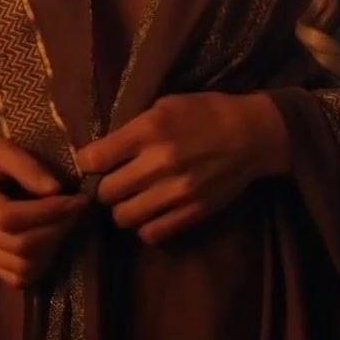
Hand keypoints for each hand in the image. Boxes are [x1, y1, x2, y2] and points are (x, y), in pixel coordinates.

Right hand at [0, 132, 89, 288]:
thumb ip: (25, 165)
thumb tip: (56, 190)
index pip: (8, 217)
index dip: (48, 212)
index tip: (76, 199)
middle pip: (18, 245)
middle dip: (57, 229)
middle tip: (77, 208)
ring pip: (20, 266)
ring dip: (52, 248)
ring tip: (65, 223)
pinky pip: (15, 278)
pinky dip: (39, 265)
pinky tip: (50, 240)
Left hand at [73, 92, 290, 245]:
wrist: (252, 135)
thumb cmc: (206, 112)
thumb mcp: (164, 106)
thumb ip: (133, 129)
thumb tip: (103, 150)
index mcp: (148, 131)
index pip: (93, 159)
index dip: (87, 162)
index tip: (93, 162)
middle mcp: (158, 164)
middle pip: (106, 192)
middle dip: (105, 186)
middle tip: (115, 180)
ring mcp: (176, 193)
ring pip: (123, 217)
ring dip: (123, 208)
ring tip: (132, 198)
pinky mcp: (192, 213)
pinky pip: (151, 233)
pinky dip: (145, 226)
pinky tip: (151, 212)